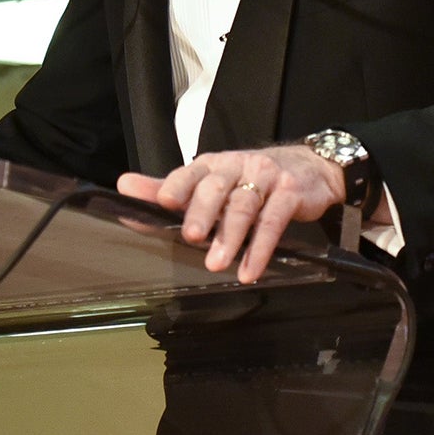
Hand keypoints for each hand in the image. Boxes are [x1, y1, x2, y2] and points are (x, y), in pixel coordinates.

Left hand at [118, 144, 348, 282]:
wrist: (309, 168)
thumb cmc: (249, 179)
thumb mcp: (209, 181)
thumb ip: (169, 188)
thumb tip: (124, 186)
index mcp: (211, 164)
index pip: (190, 174)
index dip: (177, 186)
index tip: (163, 202)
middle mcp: (236, 166)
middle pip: (216, 188)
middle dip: (202, 212)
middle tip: (191, 236)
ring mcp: (265, 177)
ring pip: (244, 206)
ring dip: (230, 237)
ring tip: (217, 264)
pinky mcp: (290, 193)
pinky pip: (274, 221)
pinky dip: (261, 248)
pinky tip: (250, 270)